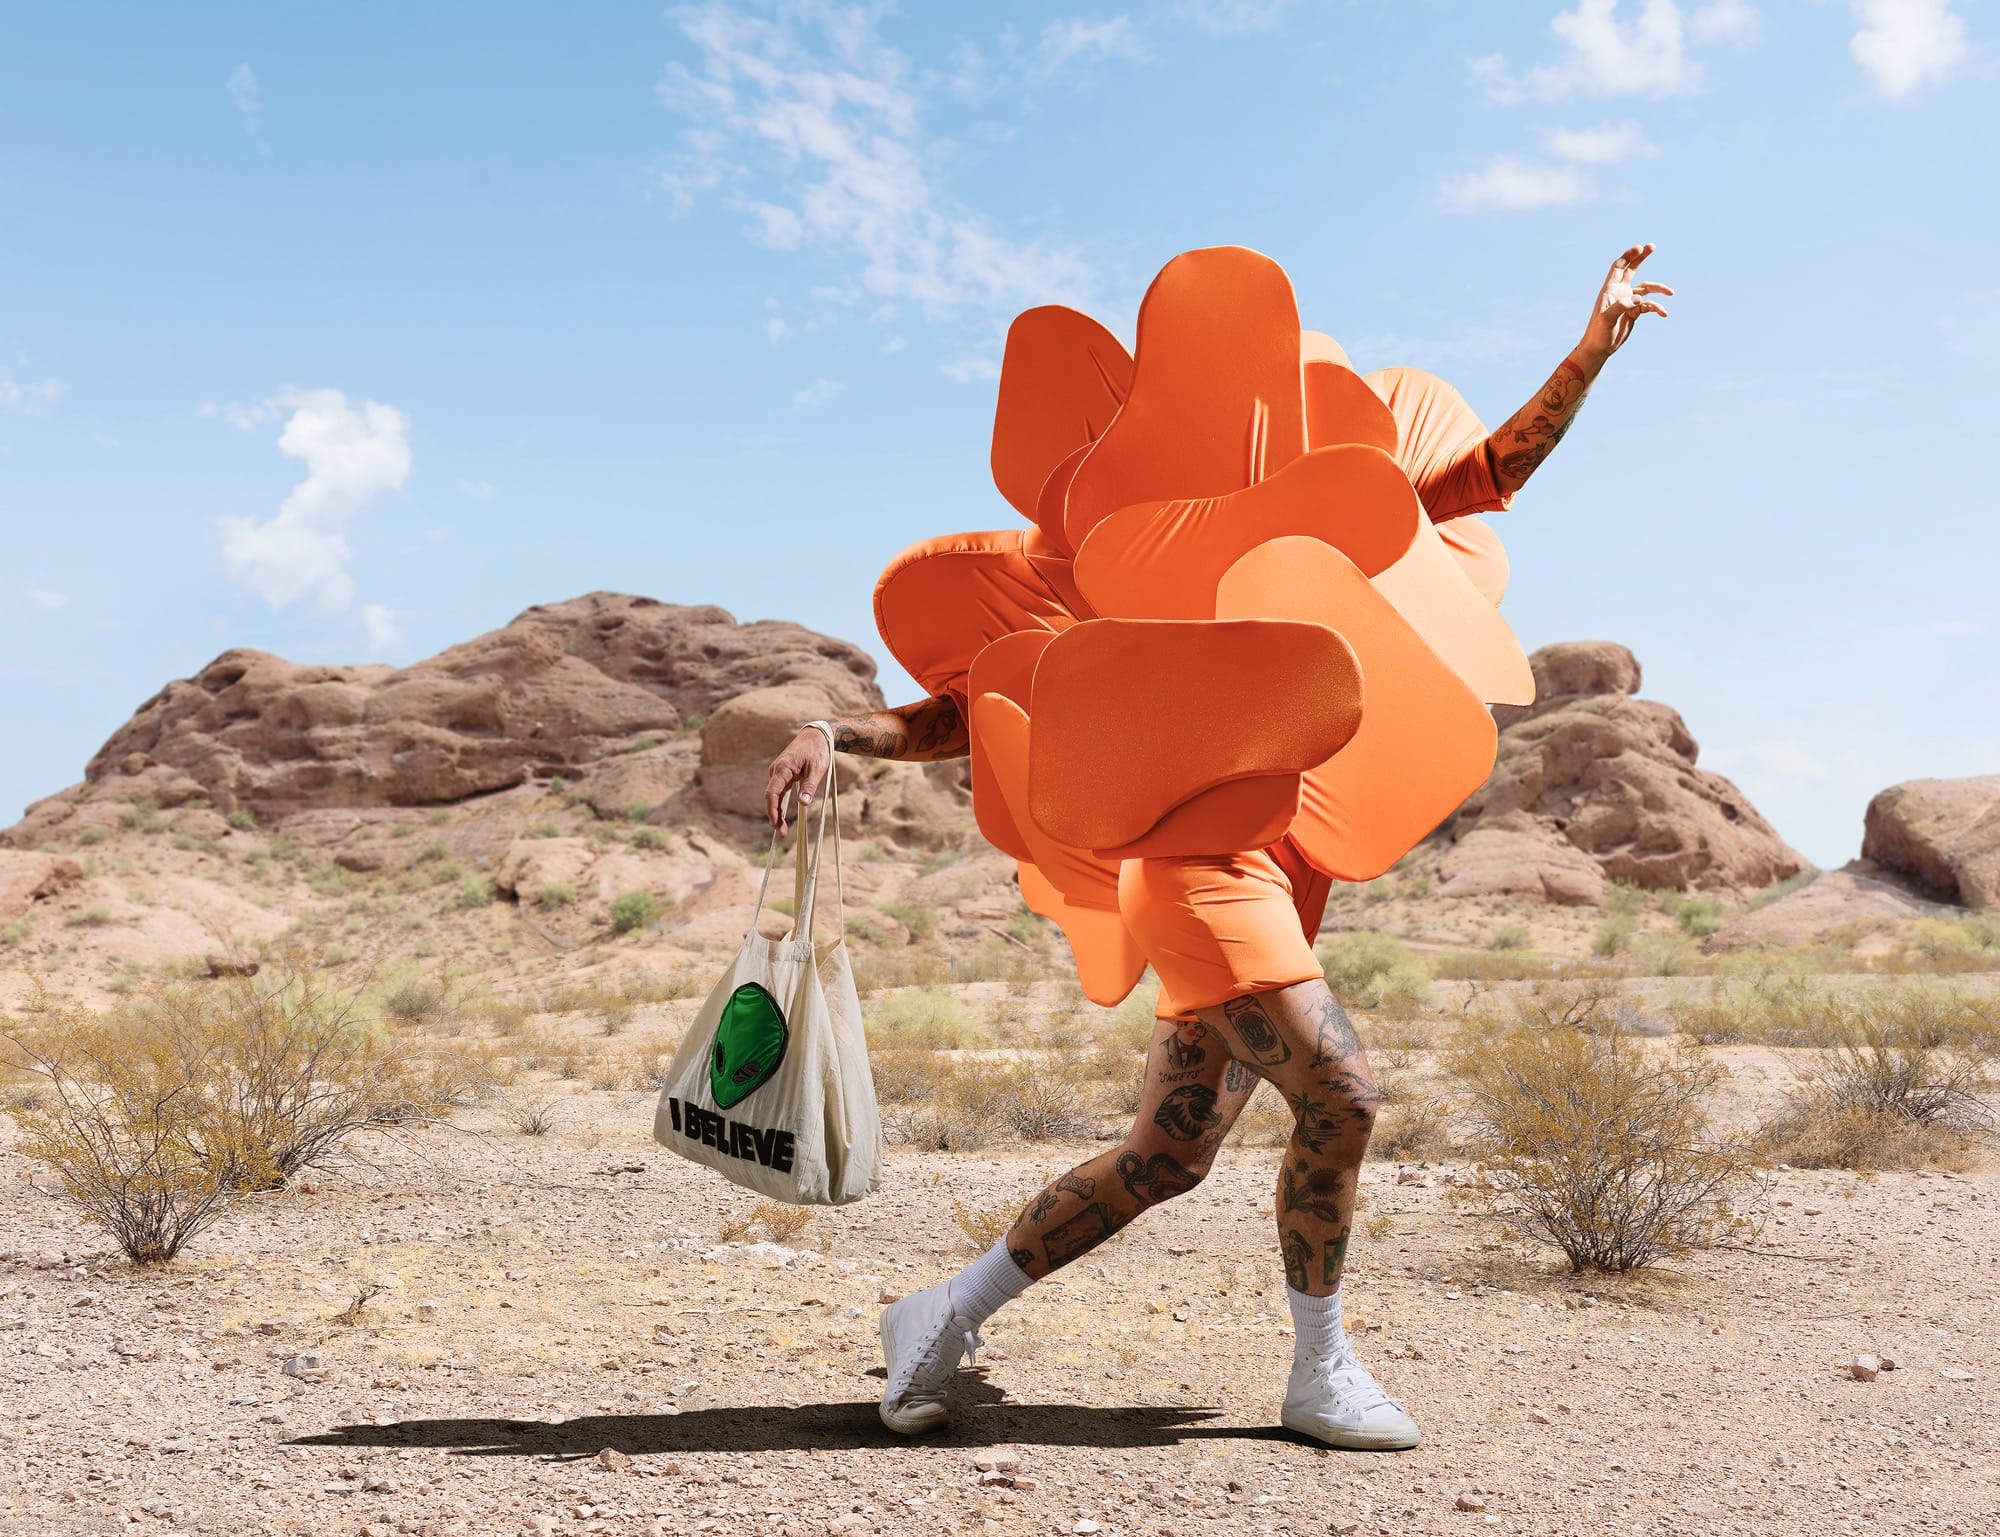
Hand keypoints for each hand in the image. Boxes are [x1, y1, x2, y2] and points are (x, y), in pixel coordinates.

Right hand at [764, 727, 830, 834]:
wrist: (817, 736)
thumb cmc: (818, 750)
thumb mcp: (817, 769)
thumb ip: (809, 786)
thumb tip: (803, 804)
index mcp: (783, 768)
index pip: (772, 792)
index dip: (772, 810)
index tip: (775, 824)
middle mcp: (776, 770)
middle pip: (771, 796)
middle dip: (774, 815)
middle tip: (782, 833)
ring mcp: (778, 772)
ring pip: (774, 795)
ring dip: (776, 811)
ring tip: (782, 829)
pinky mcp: (783, 774)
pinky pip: (778, 791)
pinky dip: (779, 803)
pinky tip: (782, 816)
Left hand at [1579, 243, 1671, 363]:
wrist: (1600, 348)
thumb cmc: (1598, 333)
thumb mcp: (1607, 319)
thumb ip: (1622, 306)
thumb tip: (1639, 299)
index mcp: (1610, 290)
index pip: (1618, 267)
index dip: (1628, 256)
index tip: (1640, 248)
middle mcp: (1619, 292)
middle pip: (1632, 269)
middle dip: (1641, 257)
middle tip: (1652, 246)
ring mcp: (1628, 301)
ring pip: (1646, 288)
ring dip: (1658, 288)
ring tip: (1670, 292)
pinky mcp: (1634, 312)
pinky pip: (1649, 305)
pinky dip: (1657, 308)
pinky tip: (1663, 314)